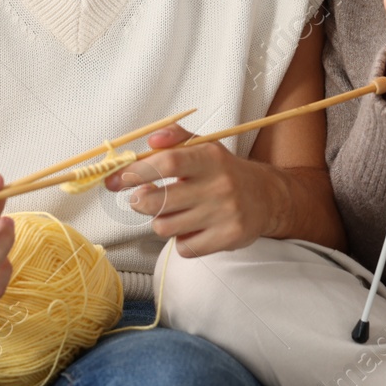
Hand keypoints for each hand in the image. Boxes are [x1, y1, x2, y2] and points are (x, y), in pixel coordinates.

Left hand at [104, 127, 286, 257]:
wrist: (268, 198)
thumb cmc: (226, 172)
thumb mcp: (206, 146)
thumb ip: (176, 137)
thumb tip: (151, 140)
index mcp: (210, 158)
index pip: (166, 163)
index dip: (136, 172)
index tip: (117, 179)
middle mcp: (219, 185)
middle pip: (159, 201)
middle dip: (140, 202)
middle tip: (142, 199)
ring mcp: (224, 213)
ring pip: (165, 227)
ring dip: (161, 222)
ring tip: (174, 213)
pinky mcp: (228, 237)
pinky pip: (184, 248)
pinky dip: (181, 241)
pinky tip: (193, 229)